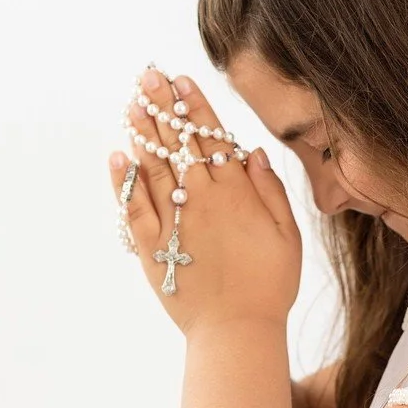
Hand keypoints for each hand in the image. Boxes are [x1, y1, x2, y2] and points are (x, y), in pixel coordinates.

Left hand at [110, 68, 302, 335]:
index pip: (211, 138)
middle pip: (178, 144)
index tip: (181, 80)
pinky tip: (118, 156)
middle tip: (147, 77)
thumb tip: (251, 153)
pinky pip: (133, 207)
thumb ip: (271, 192)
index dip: (195, 107)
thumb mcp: (288, 236)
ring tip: (131, 104)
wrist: (237, 330)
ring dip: (142, 134)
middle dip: (163, 107)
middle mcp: (202, 200)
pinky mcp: (152, 247)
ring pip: (153, 168)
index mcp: (237, 194)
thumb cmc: (270, 286)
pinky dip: (124, 181)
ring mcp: (174, 221)